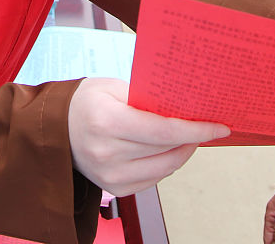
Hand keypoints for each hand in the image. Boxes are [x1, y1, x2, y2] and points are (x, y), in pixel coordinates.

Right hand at [67, 78, 228, 196]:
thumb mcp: (115, 87)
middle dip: (193, 138)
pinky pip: (153, 179)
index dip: (197, 130)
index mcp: (108, 121)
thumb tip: (185, 108)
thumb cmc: (85, 102)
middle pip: (168, 150)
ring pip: (165, 168)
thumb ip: (148, 98)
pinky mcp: (113, 188)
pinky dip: (166, 164)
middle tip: (205, 125)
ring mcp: (109, 175)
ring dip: (182, 152)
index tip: (219, 127)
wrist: (55, 128)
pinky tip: (168, 149)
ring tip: (188, 136)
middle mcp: (107, 152)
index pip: (165, 131)